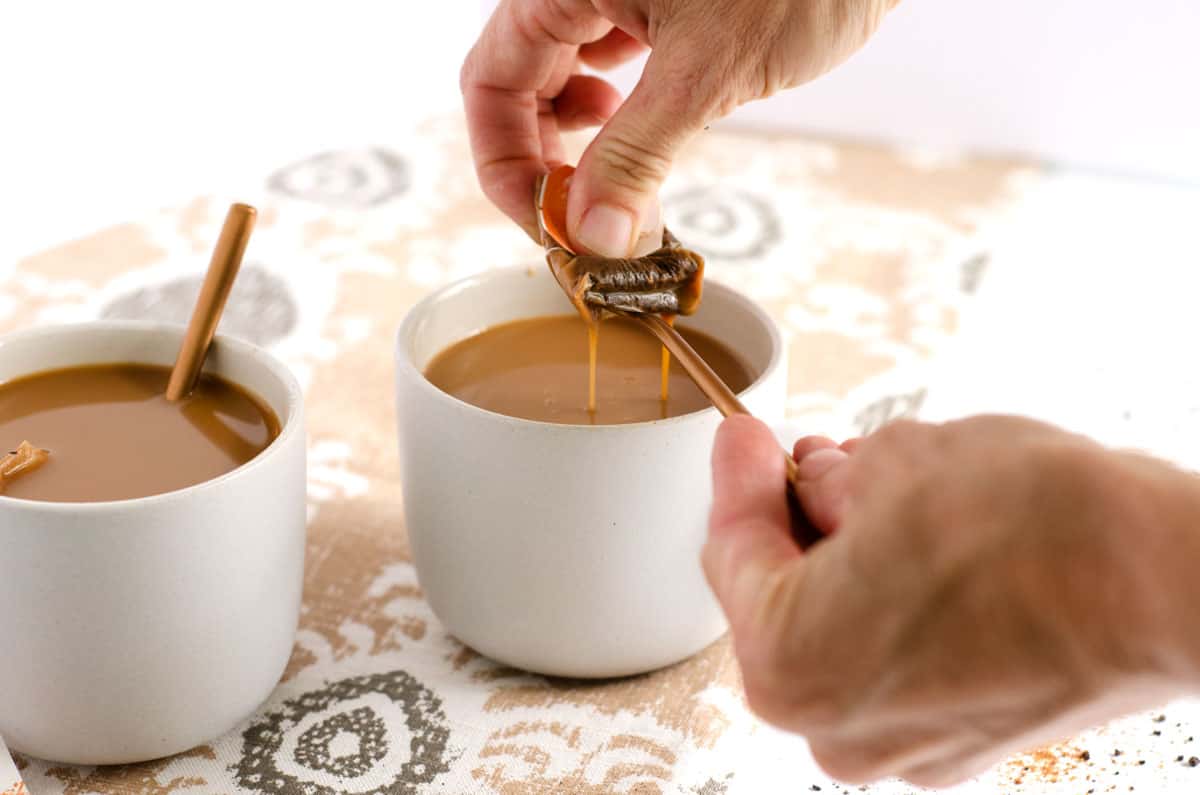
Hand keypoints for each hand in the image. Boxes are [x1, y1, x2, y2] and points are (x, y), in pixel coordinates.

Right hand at [462, 0, 898, 254]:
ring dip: (578, 144)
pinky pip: (610, 64)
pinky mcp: (661, 5)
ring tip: (613, 185)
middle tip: (585, 225)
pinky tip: (637, 136)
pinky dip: (616, 114)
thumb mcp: (708, 69)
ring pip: (563, 77)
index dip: (506, 164)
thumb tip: (593, 237)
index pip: (491, 82)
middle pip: (519, 83)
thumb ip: (638, 154)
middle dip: (545, 162)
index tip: (547, 228)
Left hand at [703, 414, 1199, 786]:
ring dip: (842, 556)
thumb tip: (810, 479)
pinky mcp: (959, 738)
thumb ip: (824, 477)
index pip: (731, 550)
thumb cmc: (1035, 525)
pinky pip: (892, 658)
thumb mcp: (897, 461)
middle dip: (790, 517)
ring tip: (868, 488)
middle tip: (802, 455)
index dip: (738, 476)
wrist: (1169, 583)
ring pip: (837, 628)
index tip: (742, 436)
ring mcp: (902, 744)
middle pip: (780, 597)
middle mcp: (833, 726)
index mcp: (789, 662)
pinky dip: (889, 600)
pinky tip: (915, 543)